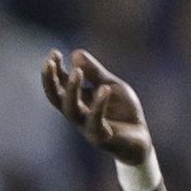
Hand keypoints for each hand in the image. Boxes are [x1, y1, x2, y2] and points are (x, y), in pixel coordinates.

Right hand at [42, 48, 154, 166]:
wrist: (140, 139)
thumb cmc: (123, 112)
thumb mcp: (111, 85)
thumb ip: (95, 72)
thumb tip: (76, 53)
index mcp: (77, 100)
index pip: (58, 85)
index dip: (53, 69)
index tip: (54, 52)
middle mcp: (77, 114)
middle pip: (56, 98)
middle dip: (50, 80)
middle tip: (50, 61)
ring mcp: (86, 127)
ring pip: (71, 109)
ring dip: (71, 90)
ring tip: (76, 71)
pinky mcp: (101, 137)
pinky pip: (95, 121)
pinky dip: (99, 104)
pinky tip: (104, 88)